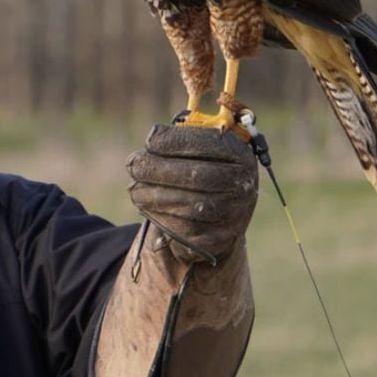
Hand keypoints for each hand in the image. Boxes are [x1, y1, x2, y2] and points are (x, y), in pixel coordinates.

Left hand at [126, 124, 258, 262]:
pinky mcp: (218, 239)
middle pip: (197, 177)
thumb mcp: (198, 151)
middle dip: (158, 170)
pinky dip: (160, 216)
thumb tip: (154, 137)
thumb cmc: (201, 172)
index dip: (175, 143)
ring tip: (134, 188)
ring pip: (190, 206)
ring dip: (154, 195)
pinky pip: (185, 229)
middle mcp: (242, 185)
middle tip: (133, 165)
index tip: (149, 142)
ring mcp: (234, 215)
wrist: (218, 218)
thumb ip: (180, 140)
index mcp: (239, 155)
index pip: (209, 145)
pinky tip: (146, 206)